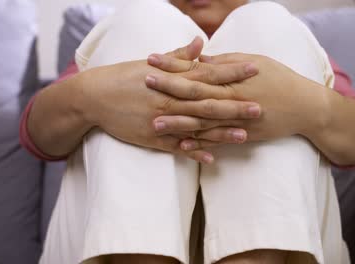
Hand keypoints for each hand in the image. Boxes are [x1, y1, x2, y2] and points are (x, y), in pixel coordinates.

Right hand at [79, 39, 260, 162]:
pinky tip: (211, 159)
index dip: (232, 72)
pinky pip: (176, 148)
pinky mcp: (153, 138)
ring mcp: (162, 122)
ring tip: (244, 135)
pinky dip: (193, 153)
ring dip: (221, 133)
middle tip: (261, 107)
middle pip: (208, 104)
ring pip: (197, 128)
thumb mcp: (151, 64)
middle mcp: (170, 101)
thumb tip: (201, 44)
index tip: (254, 69)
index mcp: (172, 80)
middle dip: (235, 106)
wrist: (94, 97)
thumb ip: (179, 56)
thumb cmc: (123, 76)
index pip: (208, 75)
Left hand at [146, 53, 328, 150]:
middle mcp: (232, 99)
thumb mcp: (255, 62)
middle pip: (195, 95)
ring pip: (202, 122)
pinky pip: (216, 141)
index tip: (152, 59)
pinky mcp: (242, 135)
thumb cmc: (280, 79)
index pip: (197, 70)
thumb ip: (226, 63)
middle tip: (144, 83)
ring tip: (153, 124)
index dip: (174, 64)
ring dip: (177, 123)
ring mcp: (236, 120)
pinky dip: (199, 144)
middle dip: (168, 89)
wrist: (304, 108)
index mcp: (233, 79)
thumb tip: (202, 60)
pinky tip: (180, 146)